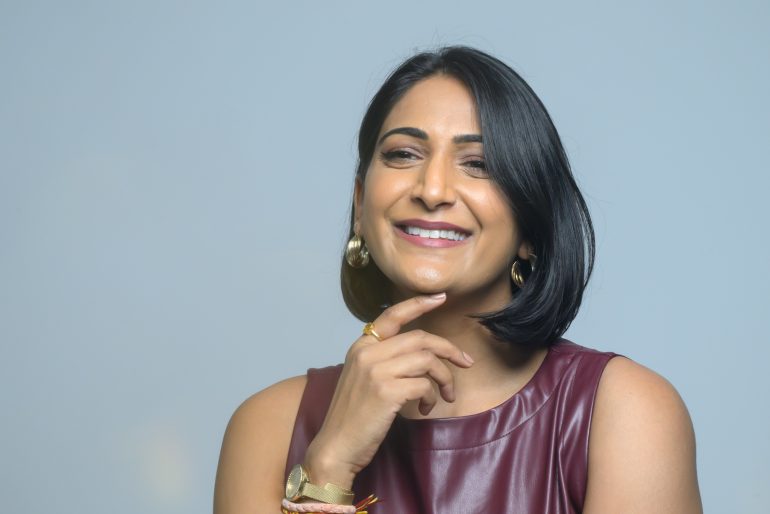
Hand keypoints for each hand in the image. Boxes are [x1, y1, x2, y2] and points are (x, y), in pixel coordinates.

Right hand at [303, 293, 473, 488]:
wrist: (336, 446)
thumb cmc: (354, 416)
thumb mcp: (363, 378)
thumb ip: (384, 359)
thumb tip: (424, 354)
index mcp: (361, 346)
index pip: (393, 315)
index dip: (419, 304)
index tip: (441, 298)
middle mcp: (367, 352)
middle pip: (420, 338)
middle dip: (449, 350)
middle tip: (466, 363)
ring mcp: (376, 370)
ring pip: (427, 360)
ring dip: (444, 378)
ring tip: (444, 396)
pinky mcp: (386, 390)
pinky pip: (424, 385)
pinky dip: (432, 397)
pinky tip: (424, 409)